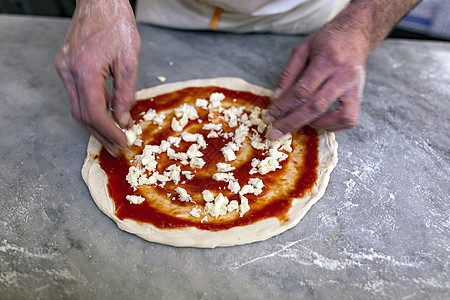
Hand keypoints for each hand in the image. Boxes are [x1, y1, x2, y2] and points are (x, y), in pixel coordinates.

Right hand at [55, 0, 140, 155]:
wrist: (100, 0)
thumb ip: (126, 93)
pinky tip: (108, 114)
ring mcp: (64, 68)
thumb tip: (123, 120)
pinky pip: (78, 93)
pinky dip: (92, 107)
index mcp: (85, 70)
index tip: (123, 142)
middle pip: (82, 115)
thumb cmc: (117, 24)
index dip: (109, 132)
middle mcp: (69, 71)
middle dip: (101, 135)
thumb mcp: (129, 60)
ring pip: (78, 106)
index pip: (94, 113)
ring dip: (96, 124)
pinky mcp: (65, 64)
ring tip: (113, 138)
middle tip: (117, 149)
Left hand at [264, 20, 369, 139]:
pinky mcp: (359, 95)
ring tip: (298, 124)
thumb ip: (288, 73)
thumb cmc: (326, 41)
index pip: (302, 90)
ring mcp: (354, 86)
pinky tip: (317, 121)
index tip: (269, 116)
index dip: (283, 106)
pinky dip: (332, 125)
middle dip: (292, 122)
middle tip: (274, 134)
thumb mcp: (302, 49)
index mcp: (327, 59)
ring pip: (337, 116)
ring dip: (315, 125)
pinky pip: (349, 119)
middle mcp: (343, 75)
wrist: (356, 34)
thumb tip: (276, 98)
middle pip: (316, 106)